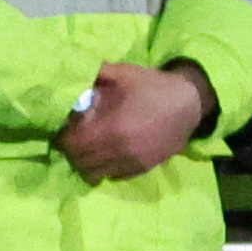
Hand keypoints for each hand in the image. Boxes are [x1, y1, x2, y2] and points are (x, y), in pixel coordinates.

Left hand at [56, 61, 210, 181]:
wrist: (190, 102)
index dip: (61, 139)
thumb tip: (70, 73)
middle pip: (79, 162)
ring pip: (94, 174)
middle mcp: (120, 150)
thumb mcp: (122, 73)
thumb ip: (94, 74)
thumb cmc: (153, 86)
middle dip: (70, 152)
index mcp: (111, 128)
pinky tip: (105, 155)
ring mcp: (132, 162)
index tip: (61, 130)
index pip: (71, 145)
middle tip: (71, 140)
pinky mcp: (143, 168)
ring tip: (86, 149)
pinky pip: (113, 177)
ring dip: (84, 163)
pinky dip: (103, 169)